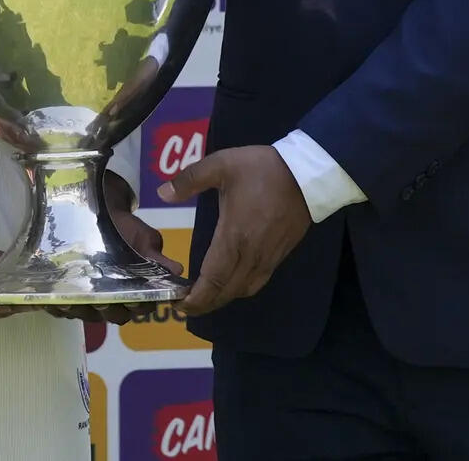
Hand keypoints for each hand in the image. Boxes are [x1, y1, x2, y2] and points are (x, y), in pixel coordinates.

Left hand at [47, 171, 183, 324]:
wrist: (96, 211)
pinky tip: (52, 299)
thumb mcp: (143, 239)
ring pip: (87, 314)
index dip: (137, 306)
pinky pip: (62, 308)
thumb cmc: (124, 228)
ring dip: (80, 310)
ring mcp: (90, 300)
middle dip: (108, 310)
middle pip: (113, 315)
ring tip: (72, 300)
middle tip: (101, 300)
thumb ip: (156, 256)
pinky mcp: (67, 295)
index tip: (132, 301)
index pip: (140, 307)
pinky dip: (57, 306)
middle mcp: (115, 300)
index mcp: (136, 291)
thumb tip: (178, 270)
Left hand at [159, 145, 311, 316]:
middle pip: (226, 291)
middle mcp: (251, 254)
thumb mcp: (220, 164)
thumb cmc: (261, 169)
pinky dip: (239, 289)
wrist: (306, 174)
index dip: (196, 297)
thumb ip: (189, 179)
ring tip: (203, 295)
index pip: (212, 278)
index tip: (178, 304)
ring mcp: (267, 258)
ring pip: (242, 290)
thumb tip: (162, 193)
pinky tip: (229, 282)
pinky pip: (256, 282)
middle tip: (183, 304)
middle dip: (204, 303)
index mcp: (234, 236)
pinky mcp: (279, 256)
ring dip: (222, 298)